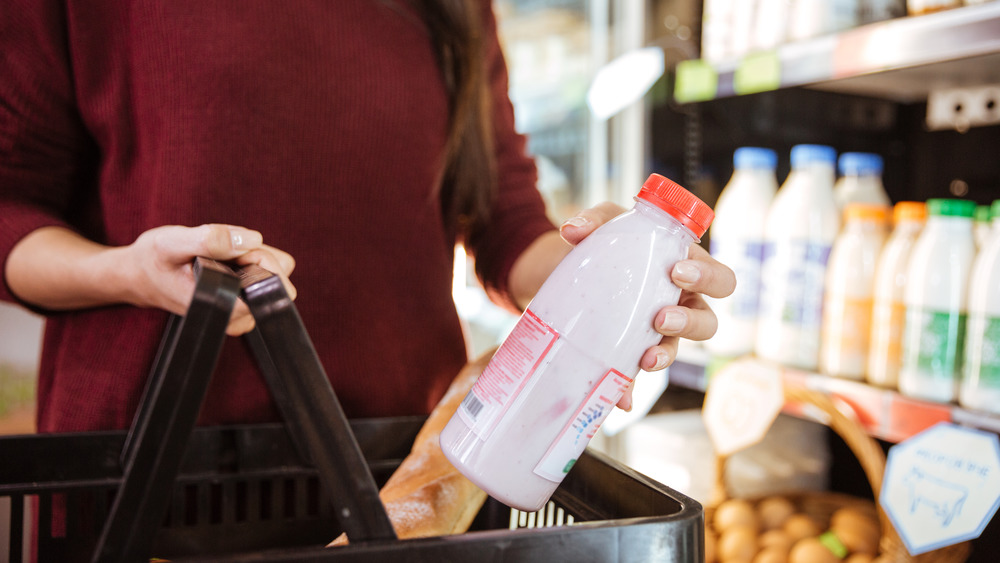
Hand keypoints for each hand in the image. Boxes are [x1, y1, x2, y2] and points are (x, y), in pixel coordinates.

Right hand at [121, 224, 296, 335]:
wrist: (139, 276)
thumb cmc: (153, 260)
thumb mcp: (172, 243)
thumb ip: (211, 240)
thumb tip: (253, 239)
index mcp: (225, 308)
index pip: (272, 284)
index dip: (258, 258)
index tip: (231, 250)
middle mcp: (239, 318)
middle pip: (278, 277)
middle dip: (254, 254)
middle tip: (219, 250)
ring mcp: (244, 312)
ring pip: (274, 273)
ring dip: (251, 256)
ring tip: (216, 255)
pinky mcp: (245, 302)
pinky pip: (264, 272)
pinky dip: (248, 259)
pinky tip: (221, 260)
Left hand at [560, 204, 735, 410]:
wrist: (563, 271)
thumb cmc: (603, 243)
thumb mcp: (603, 224)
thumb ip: (594, 221)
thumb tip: (573, 231)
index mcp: (686, 271)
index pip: (719, 278)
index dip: (708, 278)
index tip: (678, 272)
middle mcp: (680, 305)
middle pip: (708, 321)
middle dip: (690, 321)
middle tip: (661, 316)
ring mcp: (656, 333)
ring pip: (678, 351)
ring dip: (665, 354)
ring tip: (646, 355)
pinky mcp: (630, 352)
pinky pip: (636, 374)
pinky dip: (630, 387)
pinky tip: (621, 397)